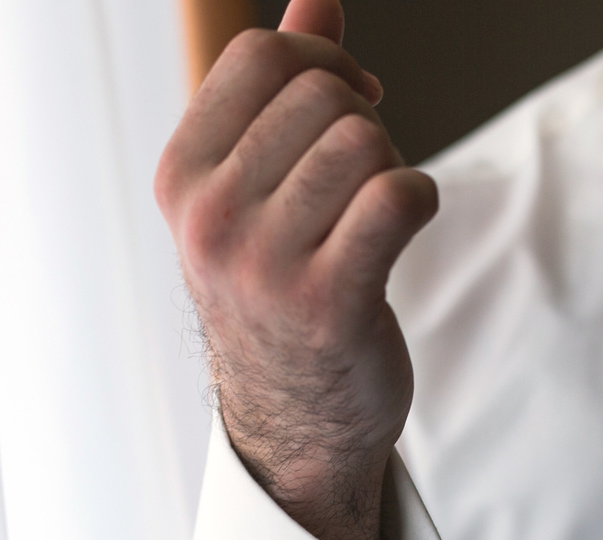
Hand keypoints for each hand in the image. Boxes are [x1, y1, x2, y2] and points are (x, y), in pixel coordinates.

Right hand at [155, 0, 437, 539]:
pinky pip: (399, 197)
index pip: (260, 56)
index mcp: (182, 179)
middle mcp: (211, 220)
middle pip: (323, 96)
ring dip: (391, 170)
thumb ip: (282, 88)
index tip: (347, 107)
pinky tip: (401, 232)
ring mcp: (265, 265)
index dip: (323, 66)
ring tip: (372, 217)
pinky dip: (419, 201)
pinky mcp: (330, 302)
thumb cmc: (281, 292)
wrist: (296, 419)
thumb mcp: (258, 189)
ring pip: (365, 142)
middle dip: (364, 123)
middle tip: (362, 179)